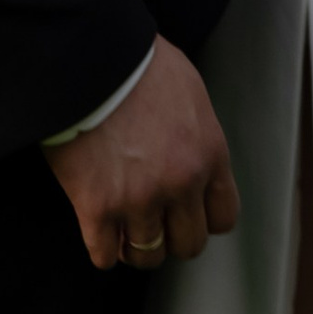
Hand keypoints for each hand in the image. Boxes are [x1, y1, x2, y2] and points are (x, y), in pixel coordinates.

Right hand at [44, 35, 240, 271]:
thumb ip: (199, 135)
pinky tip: (99, 231)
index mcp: (209, 154)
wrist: (90, 57)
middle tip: (153, 219)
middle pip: (188, 244)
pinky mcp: (98, 208)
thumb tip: (196, 157)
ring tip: (123, 228)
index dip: (203, 217)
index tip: (186, 210)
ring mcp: (140, 200)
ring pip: (148, 255)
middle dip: (171, 235)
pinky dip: (103, 249)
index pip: (223, 217)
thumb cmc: (139, 63)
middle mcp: (181, 184)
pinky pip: (105, 255)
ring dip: (136, 245)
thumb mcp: (190, 91)